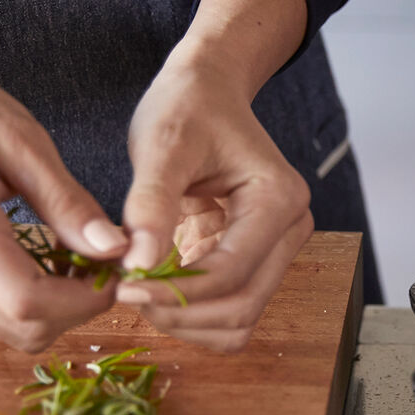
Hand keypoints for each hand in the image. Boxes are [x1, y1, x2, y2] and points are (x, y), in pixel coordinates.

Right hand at [0, 50, 127, 350]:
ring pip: (10, 329)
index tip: (117, 268)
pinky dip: (31, 300)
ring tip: (73, 255)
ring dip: (56, 307)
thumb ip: (67, 202)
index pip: (29, 300)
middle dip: (78, 306)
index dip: (86, 299)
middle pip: (24, 327)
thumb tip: (115, 249)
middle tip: (103, 261)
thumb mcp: (20, 140)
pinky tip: (44, 258)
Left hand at [117, 53, 312, 351]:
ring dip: (189, 321)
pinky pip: (231, 308)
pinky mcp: (258, 259)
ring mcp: (278, 249)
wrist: (206, 93)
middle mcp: (291, 230)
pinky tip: (160, 285)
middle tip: (128, 294)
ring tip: (143, 290)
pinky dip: (194, 312)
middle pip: (243, 307)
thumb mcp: (161, 146)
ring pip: (240, 319)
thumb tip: (138, 268)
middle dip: (182, 312)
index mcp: (278, 199)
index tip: (123, 288)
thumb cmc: (187, 109)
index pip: (232, 272)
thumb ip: (151, 206)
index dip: (177, 292)